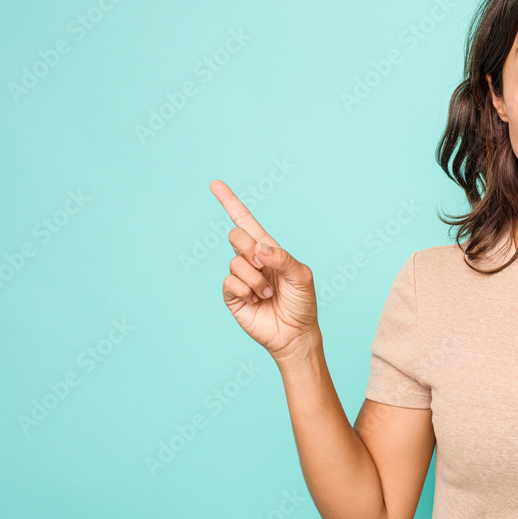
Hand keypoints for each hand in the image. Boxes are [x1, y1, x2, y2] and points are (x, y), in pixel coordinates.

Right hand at [209, 179, 319, 361]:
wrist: (295, 333)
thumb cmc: (302, 303)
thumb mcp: (302, 276)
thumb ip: (282, 258)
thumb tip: (258, 248)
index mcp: (268, 249)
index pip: (245, 221)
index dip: (230, 202)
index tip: (215, 184)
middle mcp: (251, 260)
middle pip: (236, 236)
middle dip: (251, 249)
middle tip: (266, 267)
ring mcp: (240, 277)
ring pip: (236, 263)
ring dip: (256, 279)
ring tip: (268, 293)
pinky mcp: (232, 296)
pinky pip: (230, 283)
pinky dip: (247, 291)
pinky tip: (257, 301)